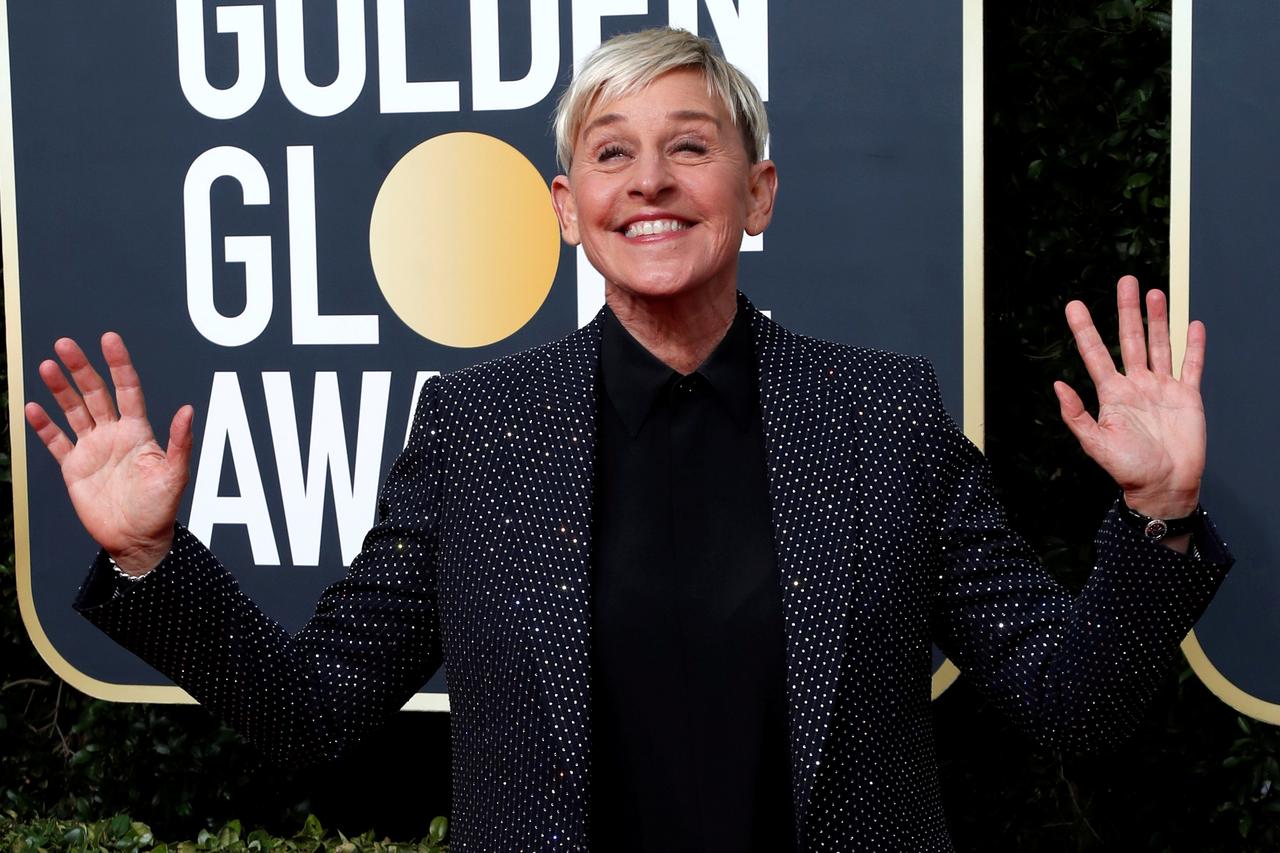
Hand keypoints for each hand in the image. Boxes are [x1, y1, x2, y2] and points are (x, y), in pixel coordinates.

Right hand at [24, 333, 192, 573]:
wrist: (136, 539)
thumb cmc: (161, 507)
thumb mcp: (174, 474)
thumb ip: (179, 442)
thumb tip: (188, 409)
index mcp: (139, 431)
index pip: (127, 389)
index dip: (118, 364)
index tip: (109, 339)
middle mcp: (114, 434)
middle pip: (95, 393)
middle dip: (81, 368)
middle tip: (65, 343)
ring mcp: (92, 449)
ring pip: (73, 411)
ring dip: (59, 389)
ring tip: (46, 366)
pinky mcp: (74, 468)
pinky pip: (56, 441)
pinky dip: (44, 426)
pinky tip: (32, 407)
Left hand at [1055, 276, 1204, 520]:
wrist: (1164, 486)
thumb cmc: (1128, 469)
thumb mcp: (1095, 443)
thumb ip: (1076, 415)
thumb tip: (1058, 385)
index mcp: (1112, 394)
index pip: (1096, 353)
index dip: (1085, 329)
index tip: (1073, 305)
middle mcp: (1136, 385)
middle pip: (1131, 339)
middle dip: (1127, 310)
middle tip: (1125, 281)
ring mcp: (1163, 388)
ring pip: (1160, 345)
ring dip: (1157, 319)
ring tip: (1153, 293)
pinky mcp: (1188, 396)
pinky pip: (1192, 365)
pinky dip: (1193, 346)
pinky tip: (1192, 325)